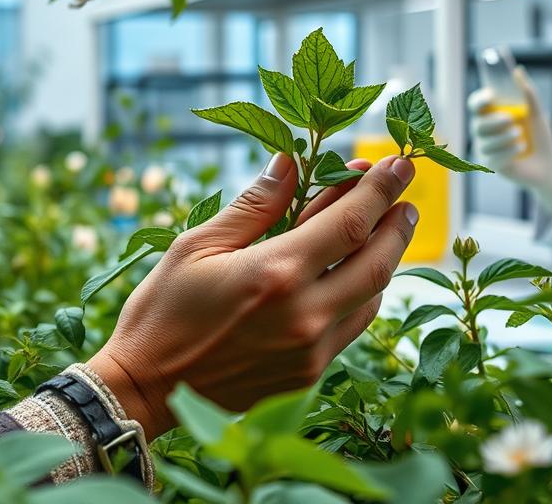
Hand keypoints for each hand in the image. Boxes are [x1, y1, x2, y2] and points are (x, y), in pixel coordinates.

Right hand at [88, 153, 418, 438]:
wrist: (145, 390)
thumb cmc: (162, 311)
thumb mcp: (197, 246)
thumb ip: (254, 206)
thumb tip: (290, 162)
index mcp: (276, 273)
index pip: (350, 222)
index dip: (380, 189)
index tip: (398, 163)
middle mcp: (305, 315)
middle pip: (378, 262)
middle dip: (396, 222)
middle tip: (406, 194)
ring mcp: (311, 352)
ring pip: (372, 298)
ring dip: (385, 259)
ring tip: (386, 229)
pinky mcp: (308, 376)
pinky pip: (353, 328)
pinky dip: (363, 295)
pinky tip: (356, 274)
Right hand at [467, 65, 551, 210]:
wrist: (548, 165)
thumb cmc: (540, 137)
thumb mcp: (537, 114)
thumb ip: (528, 94)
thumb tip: (518, 71)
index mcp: (492, 114)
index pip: (475, 104)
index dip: (479, 99)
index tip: (490, 96)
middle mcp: (484, 131)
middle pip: (477, 124)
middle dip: (493, 121)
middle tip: (510, 119)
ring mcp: (486, 148)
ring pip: (484, 142)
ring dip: (503, 138)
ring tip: (520, 136)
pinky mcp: (491, 164)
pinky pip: (492, 158)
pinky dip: (508, 152)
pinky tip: (520, 149)